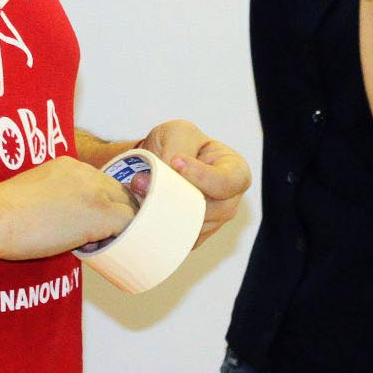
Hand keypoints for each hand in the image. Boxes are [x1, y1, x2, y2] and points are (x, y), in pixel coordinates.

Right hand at [0, 155, 137, 261]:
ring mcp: (96, 192)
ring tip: (94, 244)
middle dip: (113, 214)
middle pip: (118, 192)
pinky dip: (119, 237)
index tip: (88, 222)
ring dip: (117, 227)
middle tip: (96, 237)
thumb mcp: (32, 192)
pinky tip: (98, 248)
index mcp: (68, 165)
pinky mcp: (101, 213)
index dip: (100, 203)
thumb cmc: (2, 214)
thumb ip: (52, 196)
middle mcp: (86, 173)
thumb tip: (58, 218)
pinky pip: (128, 225)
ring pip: (127, 207)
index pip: (100, 182)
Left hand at [141, 119, 251, 245]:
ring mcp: (212, 223)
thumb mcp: (178, 132)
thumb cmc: (178, 143)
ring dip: (161, 212)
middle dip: (175, 198)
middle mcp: (229, 202)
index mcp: (236, 172)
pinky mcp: (192, 238)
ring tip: (137, 193)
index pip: (226, 182)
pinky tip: (144, 210)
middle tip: (141, 182)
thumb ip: (176, 148)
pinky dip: (158, 227)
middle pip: (210, 211)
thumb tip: (165, 173)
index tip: (175, 162)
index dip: (202, 176)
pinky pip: (177, 240)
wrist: (159, 163)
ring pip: (190, 227)